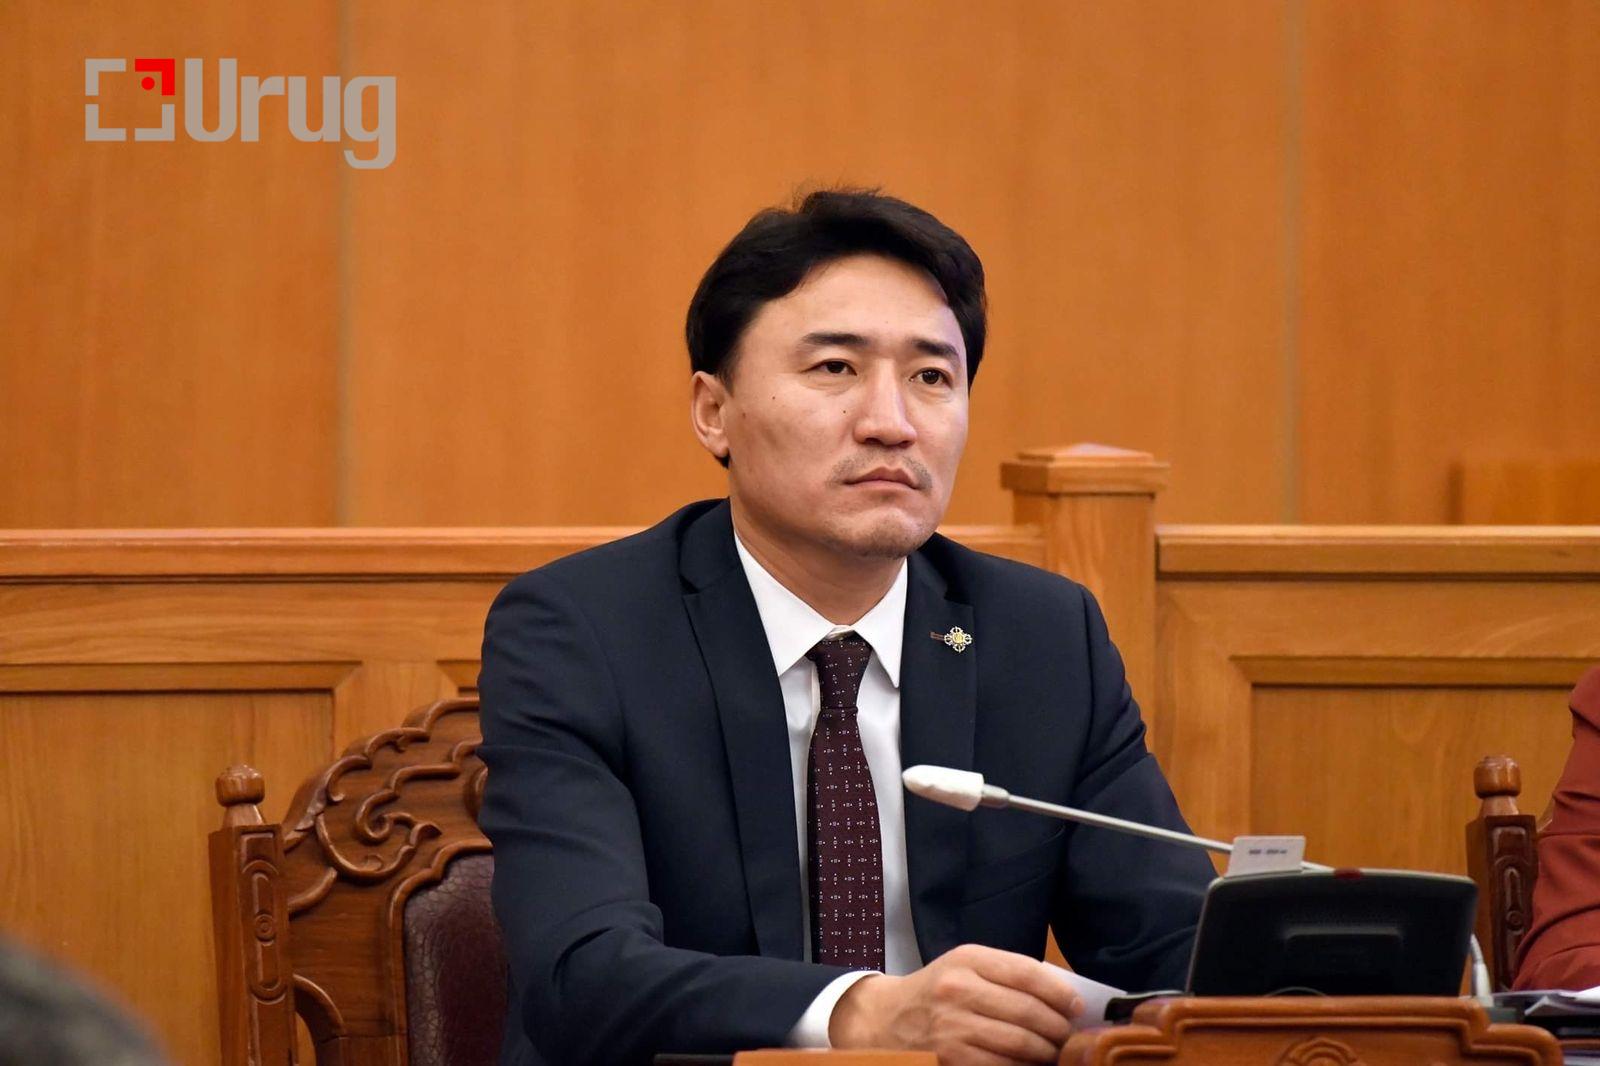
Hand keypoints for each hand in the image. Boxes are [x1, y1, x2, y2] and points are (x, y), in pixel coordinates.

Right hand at [828, 944, 1082, 1064]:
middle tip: (1068, 1035)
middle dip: (1058, 1028)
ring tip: (1053, 1052)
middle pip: (1029, 1012)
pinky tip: (1029, 1064)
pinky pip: (1003, 1065)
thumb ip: (1007, 974)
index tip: (1075, 1006)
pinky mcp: (951, 1057)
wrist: (886, 1019)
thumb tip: (1064, 996)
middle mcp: (959, 989)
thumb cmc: (937, 991)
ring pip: (1020, 1042)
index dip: (1059, 993)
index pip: (1028, 973)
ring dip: (1047, 1052)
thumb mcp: (965, 966)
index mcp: (967, 959)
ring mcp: (953, 1026)